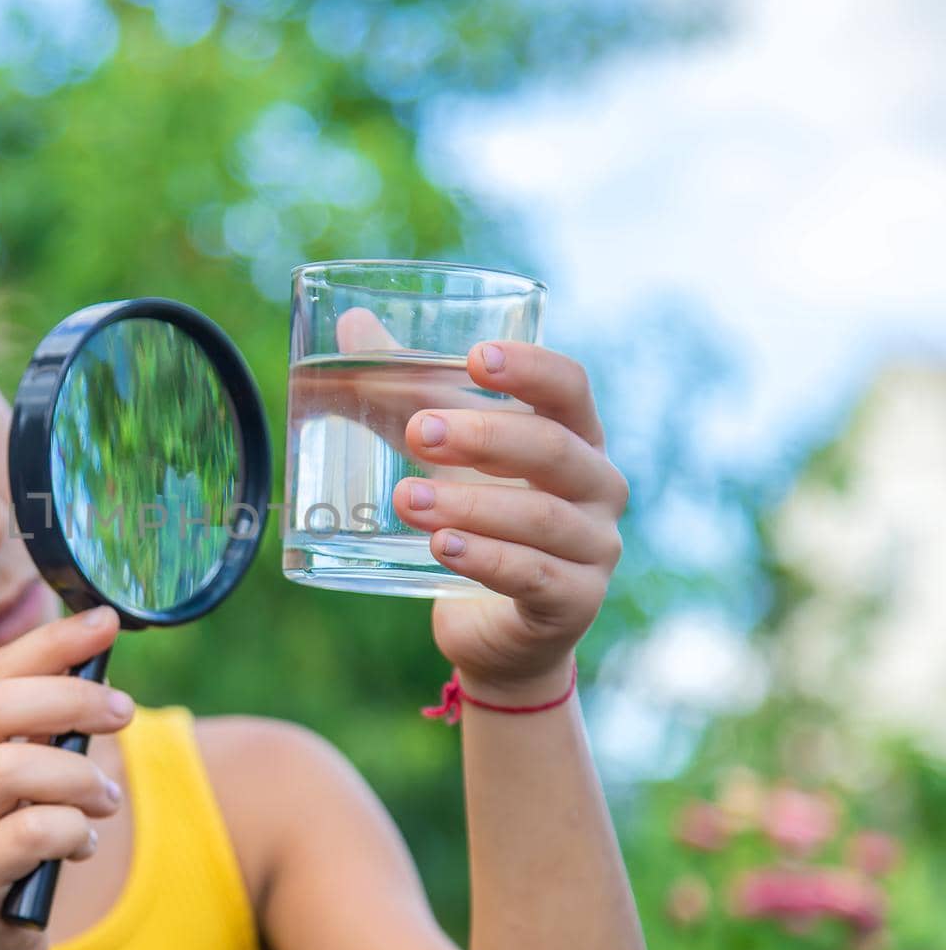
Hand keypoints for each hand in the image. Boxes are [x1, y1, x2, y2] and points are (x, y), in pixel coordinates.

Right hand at [0, 605, 131, 949]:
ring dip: (79, 776)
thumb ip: (44, 740)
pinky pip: (30, 833)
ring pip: (12, 769)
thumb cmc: (5, 864)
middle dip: (72, 698)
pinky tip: (82, 844)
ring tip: (105, 800)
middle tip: (124, 713)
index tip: (104, 621)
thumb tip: (101, 683)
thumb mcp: (20, 792)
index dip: (51, 642)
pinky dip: (74, 830)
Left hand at [391, 339, 627, 701]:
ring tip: (409, 498)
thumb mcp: (444, 454)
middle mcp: (598, 486)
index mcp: (575, 436)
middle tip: (417, 434)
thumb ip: (403, 394)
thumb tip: (350, 322)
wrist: (496, 627)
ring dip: (470, 505)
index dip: (530, 369)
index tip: (475, 358)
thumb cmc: (478, 516)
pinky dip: (486, 559)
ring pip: (539, 517)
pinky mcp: (575, 602)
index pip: (570, 388)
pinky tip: (442, 547)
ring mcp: (595, 547)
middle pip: (552, 449)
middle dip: (483, 437)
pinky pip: (534, 576)